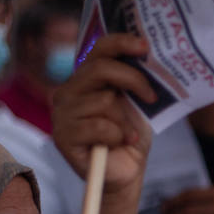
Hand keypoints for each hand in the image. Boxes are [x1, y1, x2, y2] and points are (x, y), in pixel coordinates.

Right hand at [51, 33, 155, 197]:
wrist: (127, 170)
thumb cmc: (131, 134)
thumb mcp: (136, 102)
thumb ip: (133, 79)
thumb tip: (144, 54)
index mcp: (85, 79)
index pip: (99, 49)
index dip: (121, 42)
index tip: (145, 46)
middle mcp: (68, 91)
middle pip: (100, 69)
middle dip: (132, 80)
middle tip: (152, 97)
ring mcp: (61, 113)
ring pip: (103, 101)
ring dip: (125, 121)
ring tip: (128, 134)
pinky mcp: (62, 136)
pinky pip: (98, 126)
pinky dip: (117, 136)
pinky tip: (120, 143)